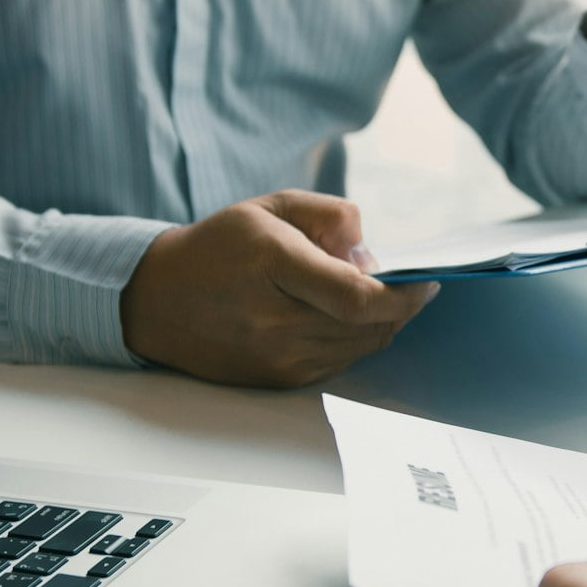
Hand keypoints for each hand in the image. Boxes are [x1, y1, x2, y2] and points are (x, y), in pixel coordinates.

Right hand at [120, 190, 437, 387]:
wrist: (158, 300)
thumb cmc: (220, 246)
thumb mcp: (273, 207)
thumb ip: (331, 216)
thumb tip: (371, 256)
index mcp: (274, 266)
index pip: (359, 297)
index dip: (405, 295)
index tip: (428, 281)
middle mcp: (274, 320)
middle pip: (368, 327)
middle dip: (401, 307)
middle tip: (411, 287)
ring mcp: (275, 357)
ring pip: (358, 348)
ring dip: (380, 325)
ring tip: (376, 298)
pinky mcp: (276, 379)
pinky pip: (337, 363)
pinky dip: (353, 341)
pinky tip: (344, 319)